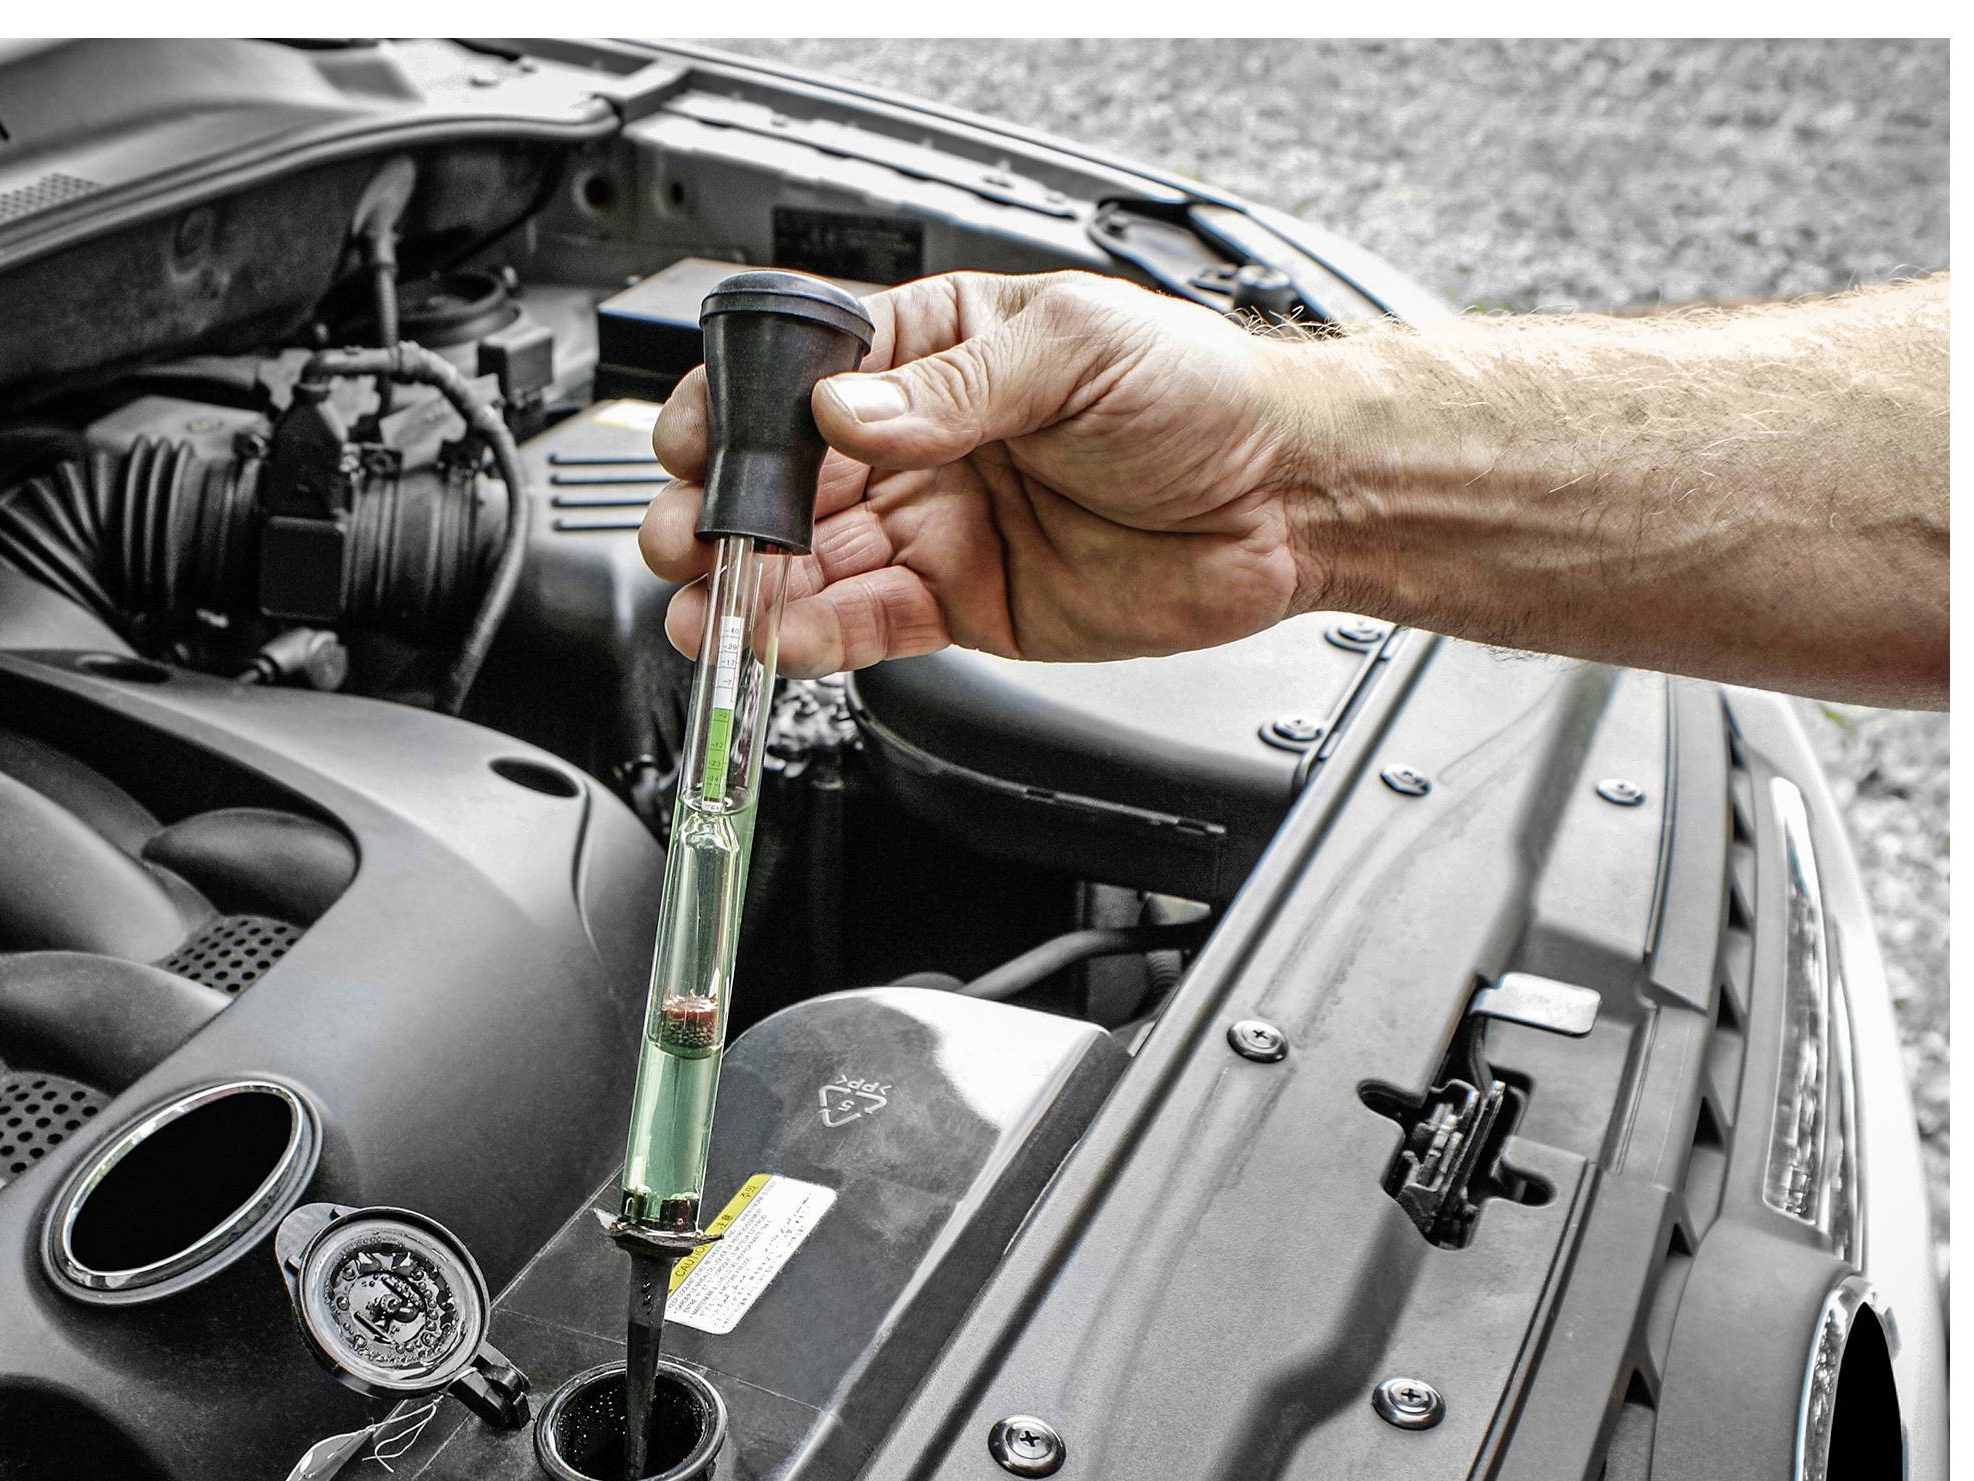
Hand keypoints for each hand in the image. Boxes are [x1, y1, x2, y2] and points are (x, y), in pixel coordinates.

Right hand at [637, 269, 1316, 676]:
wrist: (1287, 499)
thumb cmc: (1202, 395)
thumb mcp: (1074, 350)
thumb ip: (954, 388)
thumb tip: (849, 411)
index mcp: (939, 350)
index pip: (806, 376)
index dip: (738, 410)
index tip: (698, 441)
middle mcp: (924, 441)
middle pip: (788, 479)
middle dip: (723, 510)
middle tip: (686, 536)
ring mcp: (937, 526)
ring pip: (814, 562)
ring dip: (750, 586)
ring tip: (704, 605)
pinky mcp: (962, 603)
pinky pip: (869, 624)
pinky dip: (816, 636)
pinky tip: (774, 637)